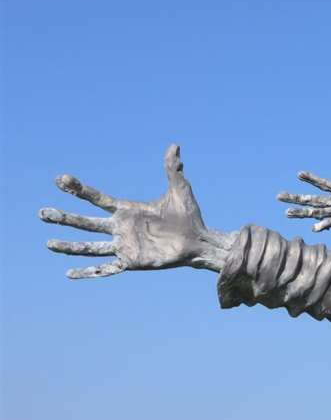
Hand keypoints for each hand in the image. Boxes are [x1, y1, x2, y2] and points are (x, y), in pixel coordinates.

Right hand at [42, 144, 230, 277]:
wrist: (200, 242)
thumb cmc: (190, 217)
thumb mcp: (179, 190)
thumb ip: (172, 168)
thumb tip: (175, 146)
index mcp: (127, 210)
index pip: (97, 199)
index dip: (79, 190)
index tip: (61, 180)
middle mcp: (120, 228)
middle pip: (86, 223)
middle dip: (64, 218)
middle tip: (42, 213)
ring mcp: (124, 246)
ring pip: (90, 246)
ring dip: (69, 246)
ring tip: (49, 243)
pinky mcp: (131, 262)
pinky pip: (106, 269)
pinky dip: (88, 271)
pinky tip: (70, 273)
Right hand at [277, 158, 330, 231]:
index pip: (323, 184)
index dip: (312, 179)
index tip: (298, 173)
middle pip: (313, 199)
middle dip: (295, 198)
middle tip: (278, 196)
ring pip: (317, 211)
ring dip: (301, 212)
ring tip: (286, 213)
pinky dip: (324, 225)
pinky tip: (313, 229)